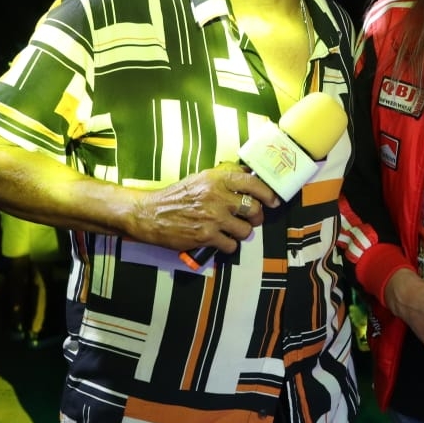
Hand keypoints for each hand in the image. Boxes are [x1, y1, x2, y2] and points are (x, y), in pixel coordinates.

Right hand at [128, 162, 280, 253]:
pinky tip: (220, 241)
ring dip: (241, 233)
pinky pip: (232, 245)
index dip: (267, 193)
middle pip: (253, 209)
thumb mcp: (200, 179)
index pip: (252, 183)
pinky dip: (229, 245)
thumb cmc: (176, 196)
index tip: (273, 200)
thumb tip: (248, 177)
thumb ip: (224, 178)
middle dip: (256, 217)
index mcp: (216, 179)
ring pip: (245, 230)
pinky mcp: (206, 236)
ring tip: (231, 231)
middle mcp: (217, 197)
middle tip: (251, 220)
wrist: (150, 214)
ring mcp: (213, 218)